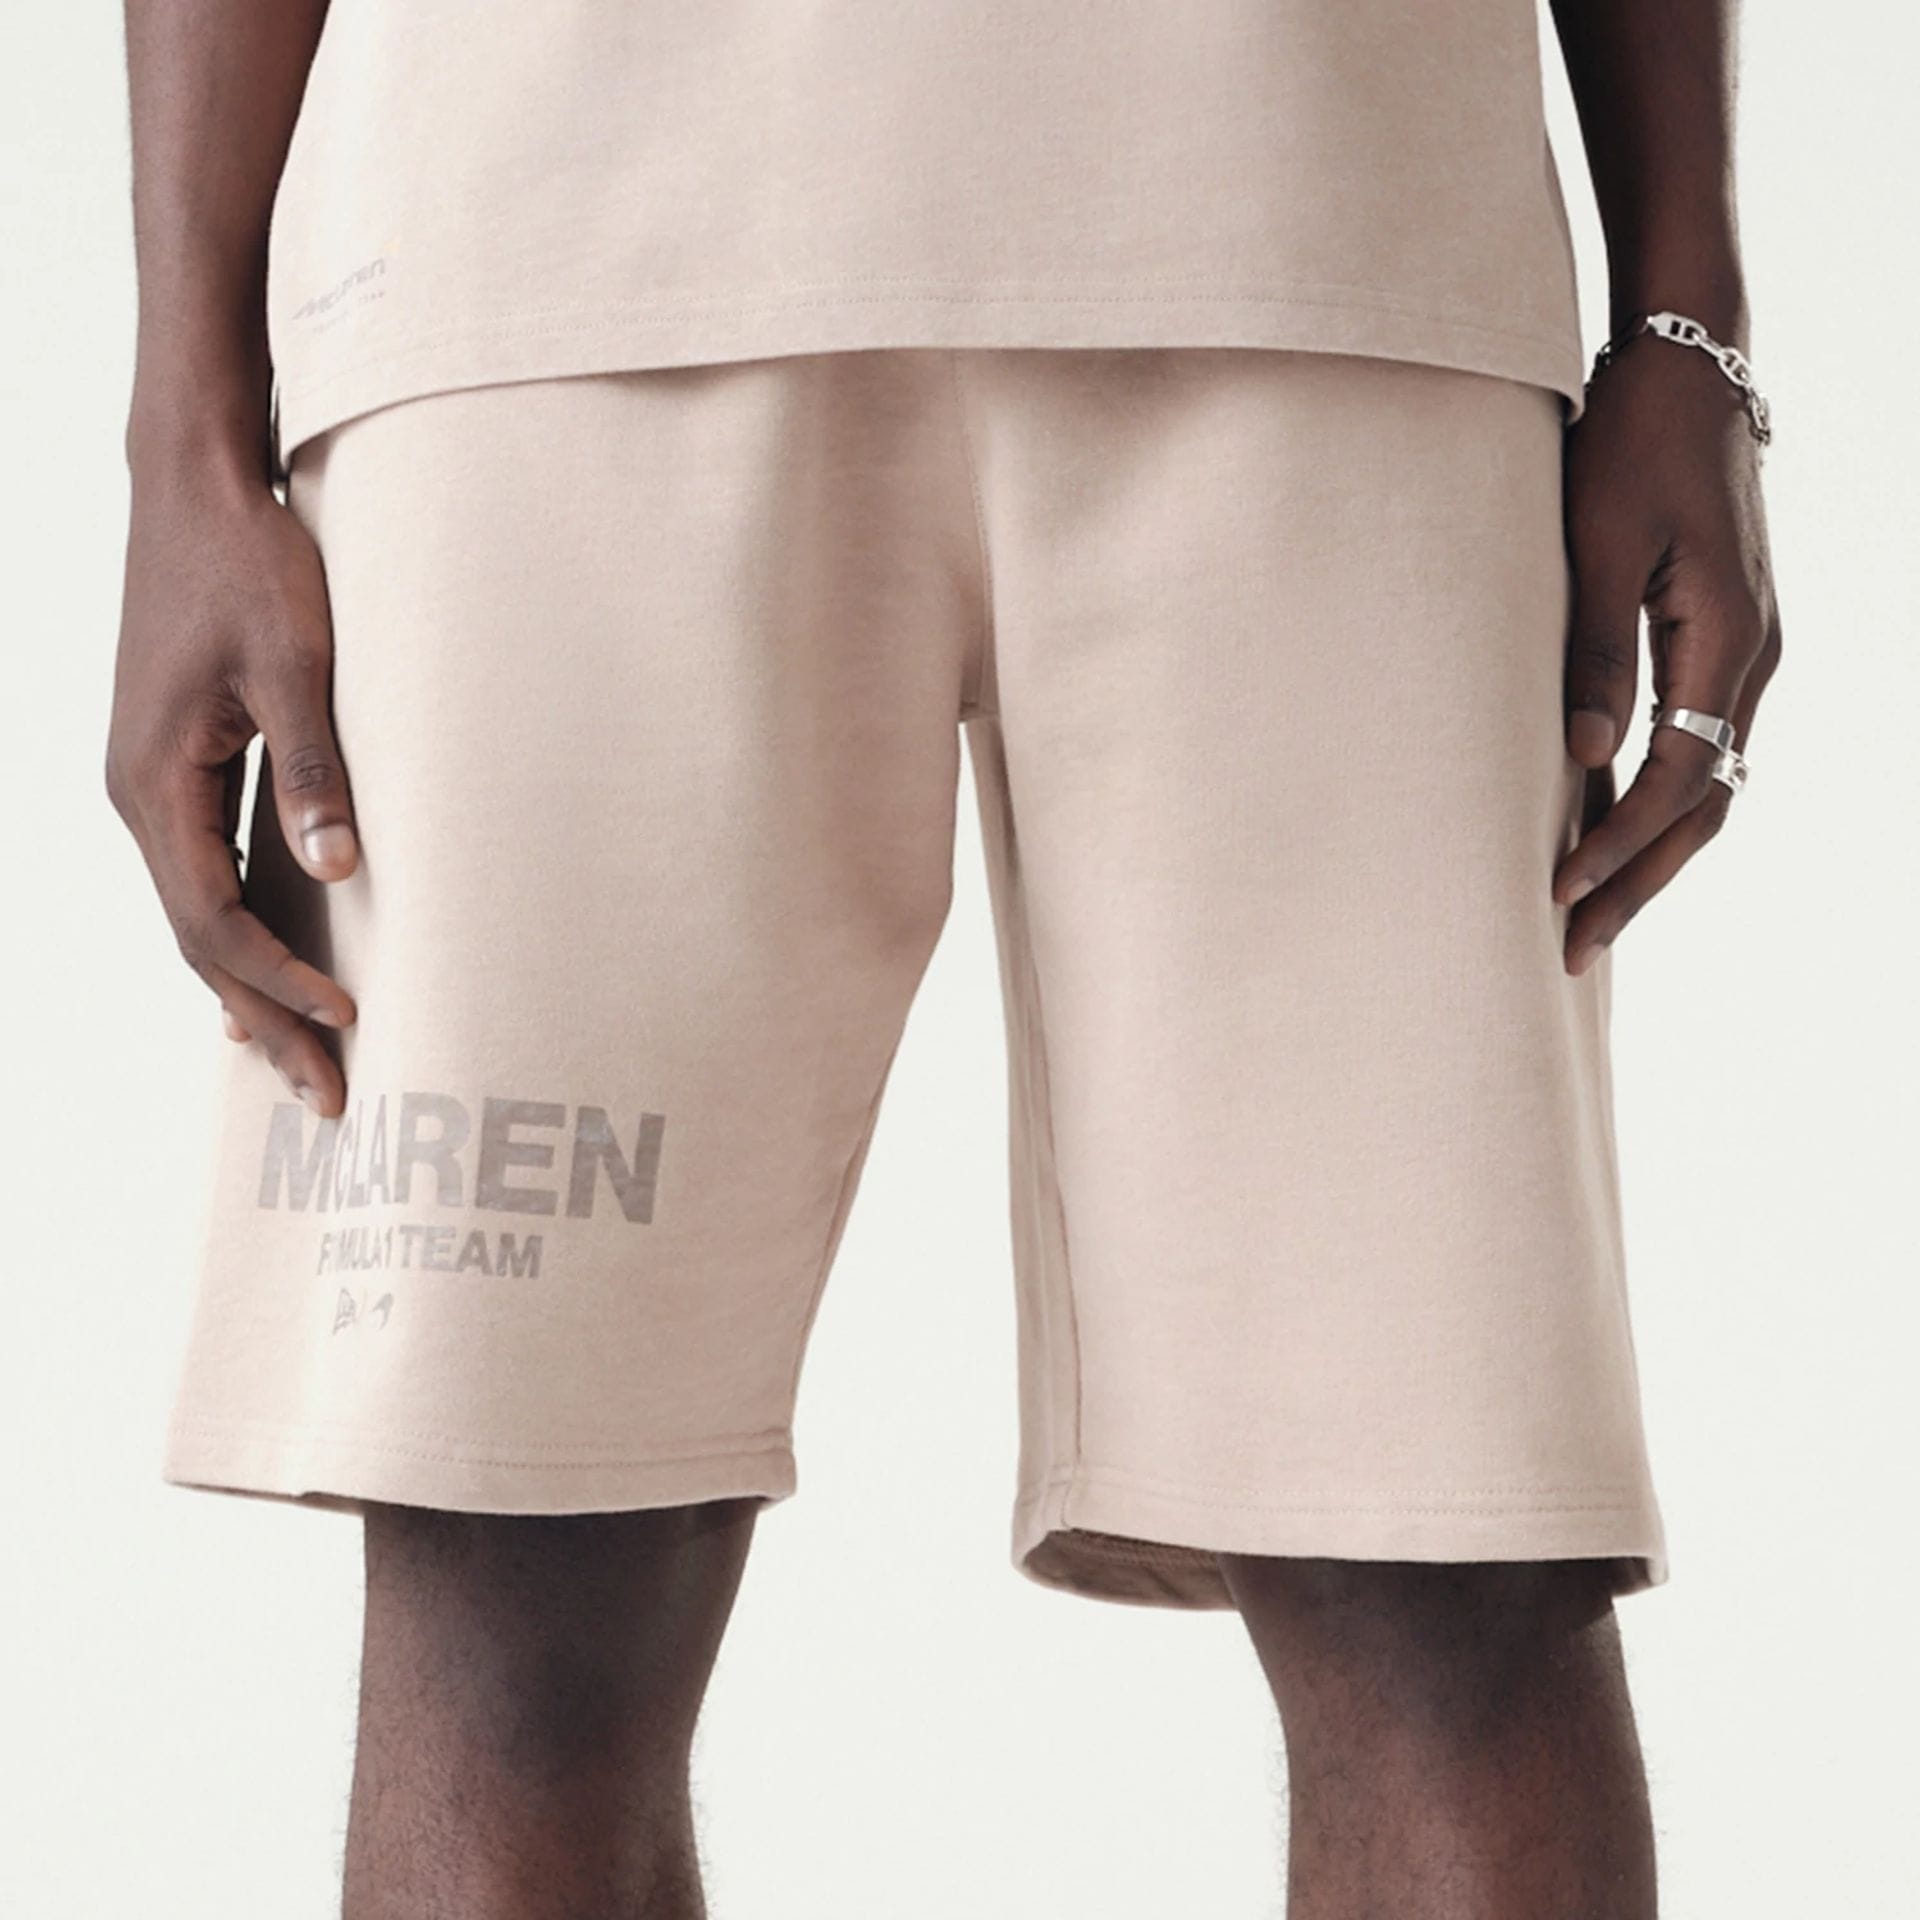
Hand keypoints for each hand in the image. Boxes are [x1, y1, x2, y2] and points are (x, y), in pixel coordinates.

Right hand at [107, 451, 357, 1114]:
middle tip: (330, 1099)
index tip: (352, 1018)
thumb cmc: (247, 563)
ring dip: (252, 991)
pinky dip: (239, 939)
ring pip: (199, 918)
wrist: (195, 488)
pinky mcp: (179, 770)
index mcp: (155, 783)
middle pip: (200, 942)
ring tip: (304, 1063)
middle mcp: (140, 798)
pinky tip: (270, 979)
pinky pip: (204, 879)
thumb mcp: (294, 661)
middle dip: (265, 1021)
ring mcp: (153, 787)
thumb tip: (340, 870)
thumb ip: (316, 767)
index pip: (213, 920)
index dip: (280, 979)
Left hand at [1552, 333, 1782, 971]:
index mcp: (1728, 638)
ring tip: (1592, 912)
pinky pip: (1700, 742)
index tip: (1560, 894)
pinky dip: (1660, 799)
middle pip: (1705, 803)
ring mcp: (1746, 648)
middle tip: (1575, 948)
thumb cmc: (1635, 441)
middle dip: (1640, 880)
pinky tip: (1610, 825)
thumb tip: (1581, 757)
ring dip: (1652, 851)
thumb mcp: (1602, 544)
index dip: (1618, 845)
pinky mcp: (1724, 635)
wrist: (1690, 365)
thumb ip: (1594, 653)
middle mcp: (1753, 655)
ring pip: (1709, 781)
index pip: (1677, 779)